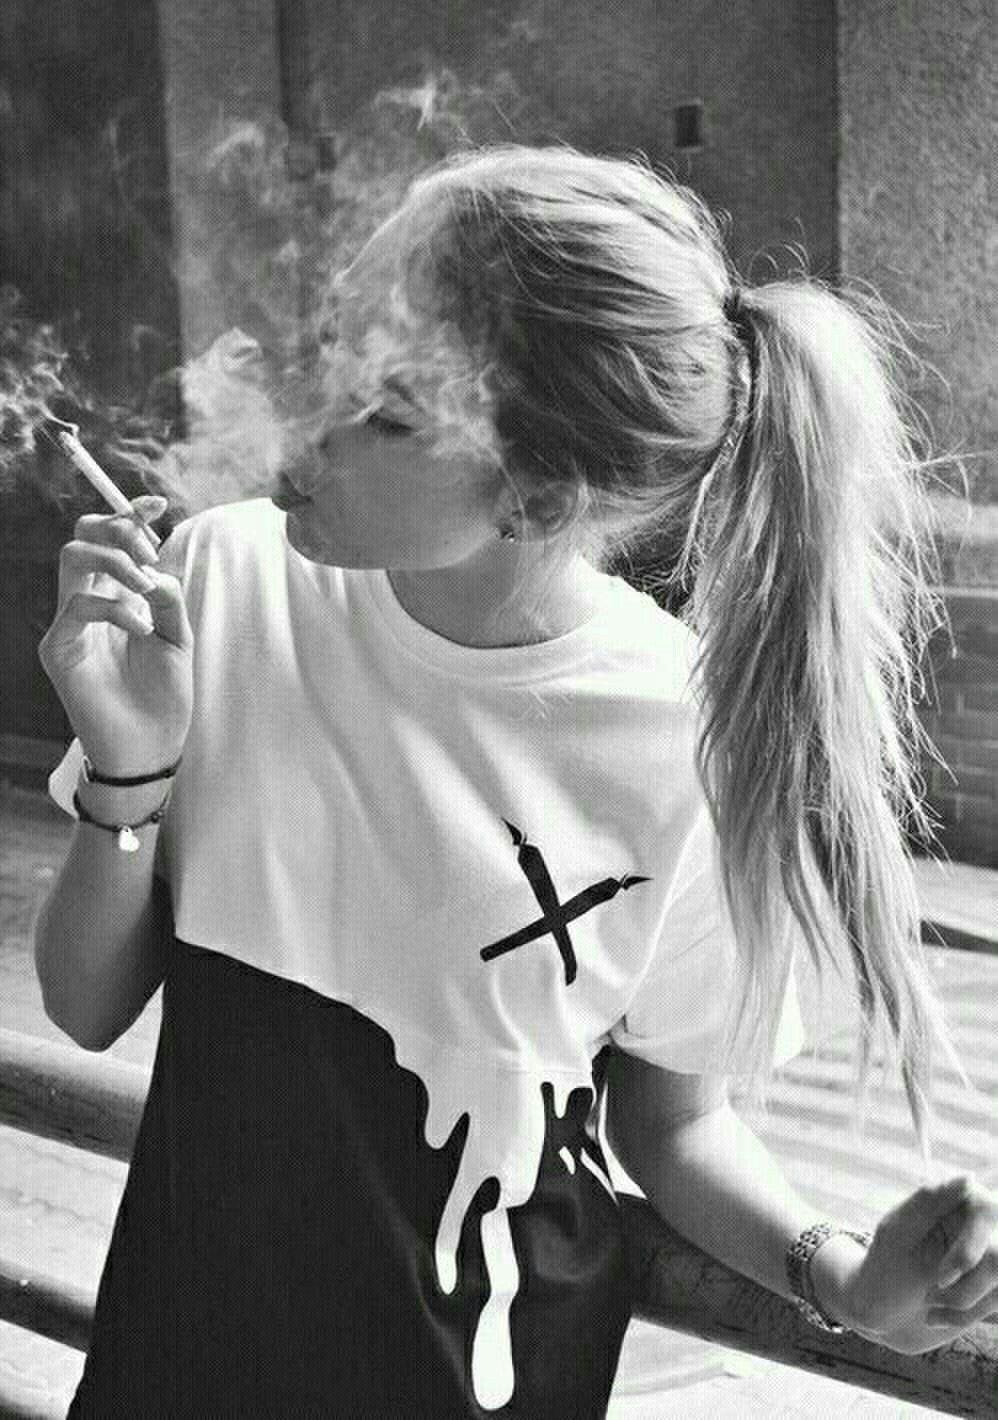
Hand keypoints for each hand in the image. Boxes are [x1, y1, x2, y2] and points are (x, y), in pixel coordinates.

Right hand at [38, 496, 193, 775]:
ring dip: (116, 561)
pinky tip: (141, 630)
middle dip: (119, 531)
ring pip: (72, 558)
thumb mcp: (177, 636)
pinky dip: (115, 609)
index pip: (110, 540)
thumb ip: (167, 596)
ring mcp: (68, 625)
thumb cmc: (164, 695)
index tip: (156, 504)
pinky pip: (76, 606)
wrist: (151, 747)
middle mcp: (87, 603)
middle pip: (82, 536)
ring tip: (145, 589)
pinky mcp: (58, 650)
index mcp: (115, 596)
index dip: (129, 515)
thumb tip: (157, 565)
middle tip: (148, 556)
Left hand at [839, 1175, 997, 1352]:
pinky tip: (937, 1317)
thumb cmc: (887, 1260)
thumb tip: (970, 1178)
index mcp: (962, 1198)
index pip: (986, 1212)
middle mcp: (986, 1223)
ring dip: (963, 1307)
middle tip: (930, 1296)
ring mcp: (995, 1255)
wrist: (883, 1303)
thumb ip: (931, 1200)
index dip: (966, 1253)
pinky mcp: (996, 1286)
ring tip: (929, 1307)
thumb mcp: (899, 1229)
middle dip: (964, 1289)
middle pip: (997, 1258)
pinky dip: (965, 1317)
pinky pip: (997, 1307)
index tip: (941, 1279)